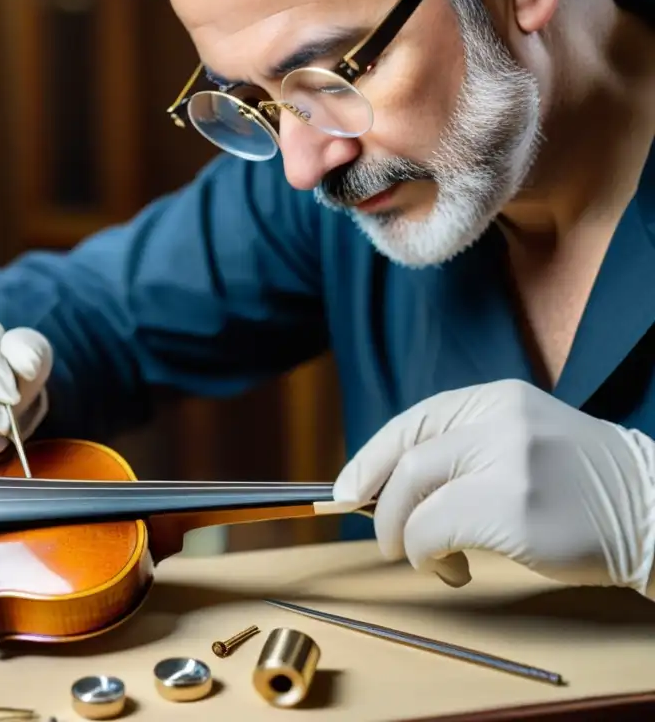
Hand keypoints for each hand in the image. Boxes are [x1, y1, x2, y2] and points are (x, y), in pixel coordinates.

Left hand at [333, 379, 654, 594]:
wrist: (654, 511)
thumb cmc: (577, 485)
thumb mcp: (519, 440)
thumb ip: (460, 449)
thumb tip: (380, 486)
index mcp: (496, 400)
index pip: (411, 422)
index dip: (368, 459)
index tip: (344, 491)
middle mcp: (500, 423)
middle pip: (407, 461)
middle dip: (379, 507)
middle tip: (383, 540)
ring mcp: (510, 464)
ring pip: (415, 498)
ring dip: (404, 536)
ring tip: (426, 558)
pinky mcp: (515, 510)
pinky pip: (435, 532)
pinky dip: (426, 554)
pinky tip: (451, 567)